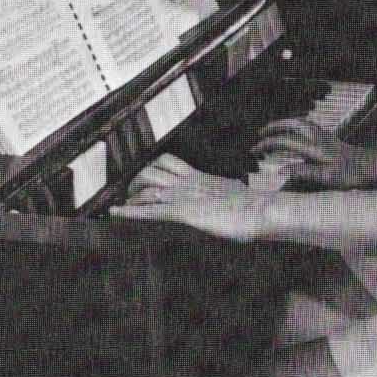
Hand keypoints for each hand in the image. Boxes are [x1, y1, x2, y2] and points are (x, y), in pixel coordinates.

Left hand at [112, 155, 272, 241]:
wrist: (261, 210)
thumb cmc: (256, 205)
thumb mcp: (238, 195)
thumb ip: (228, 194)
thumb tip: (237, 194)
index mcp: (200, 177)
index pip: (168, 163)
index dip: (152, 168)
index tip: (143, 177)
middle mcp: (187, 183)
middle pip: (151, 171)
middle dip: (137, 183)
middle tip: (131, 196)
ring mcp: (184, 196)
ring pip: (146, 186)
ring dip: (132, 196)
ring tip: (124, 208)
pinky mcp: (183, 212)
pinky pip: (150, 210)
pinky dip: (130, 212)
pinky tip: (115, 214)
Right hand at [250, 116, 374, 189]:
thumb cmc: (359, 175)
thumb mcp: (330, 179)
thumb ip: (305, 174)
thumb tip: (280, 171)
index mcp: (317, 148)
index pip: (285, 141)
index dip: (267, 144)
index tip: (253, 151)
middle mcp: (322, 139)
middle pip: (294, 123)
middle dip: (274, 125)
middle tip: (260, 133)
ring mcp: (330, 139)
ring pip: (303, 124)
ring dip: (287, 124)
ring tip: (274, 132)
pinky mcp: (336, 143)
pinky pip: (312, 130)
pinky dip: (299, 130)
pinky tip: (299, 140)